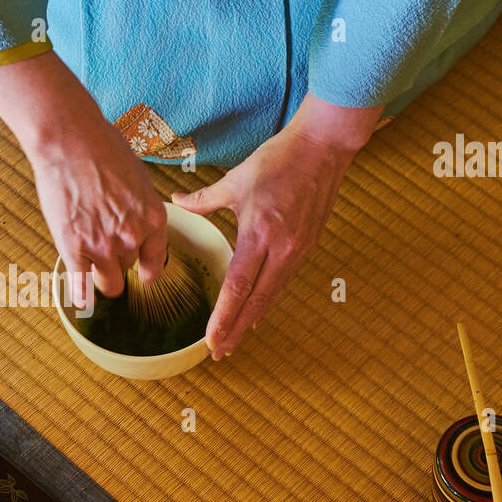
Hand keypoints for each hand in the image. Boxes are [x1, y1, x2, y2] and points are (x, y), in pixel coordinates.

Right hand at [0, 51, 166, 307]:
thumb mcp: (137, 177)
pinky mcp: (74, 249)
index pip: (156, 262)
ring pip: (108, 282)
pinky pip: (81, 287)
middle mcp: (132, 237)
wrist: (70, 140)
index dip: (147, 270)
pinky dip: (81, 296)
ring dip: (99, 274)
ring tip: (87, 260)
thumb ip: (140, 207)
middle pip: (128, 268)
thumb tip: (136, 218)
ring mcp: (102, 246)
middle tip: (100, 242)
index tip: (143, 275)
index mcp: (153, 219)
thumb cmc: (102, 148)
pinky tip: (80, 301)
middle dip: (116, 259)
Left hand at [172, 94, 381, 358]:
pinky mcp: (308, 247)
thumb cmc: (278, 160)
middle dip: (236, 330)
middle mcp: (282, 248)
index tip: (211, 339)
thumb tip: (177, 204)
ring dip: (251, 320)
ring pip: (271, 295)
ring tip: (234, 340)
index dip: (224, 316)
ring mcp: (298, 250)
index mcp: (259, 232)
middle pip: (256, 301)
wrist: (324, 148)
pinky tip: (255, 312)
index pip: (237, 285)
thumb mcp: (235, 180)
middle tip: (219, 353)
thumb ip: (204, 199)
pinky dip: (267, 300)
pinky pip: (283, 282)